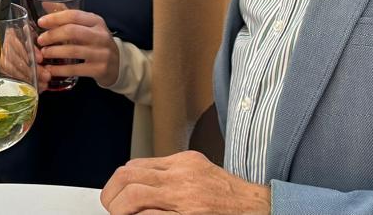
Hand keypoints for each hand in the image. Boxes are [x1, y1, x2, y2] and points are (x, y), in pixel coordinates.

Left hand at [37, 9, 119, 87]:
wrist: (117, 64)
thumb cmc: (96, 41)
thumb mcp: (86, 25)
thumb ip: (67, 14)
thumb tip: (46, 3)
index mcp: (96, 21)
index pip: (74, 15)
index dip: (55, 18)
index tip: (41, 22)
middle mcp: (101, 35)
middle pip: (72, 31)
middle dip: (53, 35)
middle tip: (40, 40)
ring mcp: (102, 53)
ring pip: (73, 51)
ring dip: (54, 52)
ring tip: (44, 53)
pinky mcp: (100, 69)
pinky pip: (76, 69)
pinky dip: (60, 69)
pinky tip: (50, 69)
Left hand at [101, 151, 269, 214]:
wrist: (262, 209)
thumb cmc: (233, 197)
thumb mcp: (201, 173)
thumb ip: (173, 175)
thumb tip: (141, 183)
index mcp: (184, 163)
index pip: (137, 165)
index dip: (119, 181)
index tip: (115, 193)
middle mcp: (182, 177)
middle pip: (128, 176)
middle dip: (112, 194)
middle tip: (110, 207)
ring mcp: (186, 199)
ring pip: (134, 196)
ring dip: (119, 209)